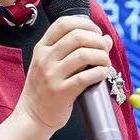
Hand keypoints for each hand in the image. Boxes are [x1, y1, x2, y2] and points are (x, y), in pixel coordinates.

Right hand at [18, 15, 115, 133]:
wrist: (32, 115)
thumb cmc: (46, 87)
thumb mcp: (51, 64)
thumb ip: (75, 50)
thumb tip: (107, 38)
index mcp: (42, 47)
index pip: (64, 23)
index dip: (85, 23)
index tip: (96, 32)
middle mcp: (45, 58)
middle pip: (77, 36)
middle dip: (97, 40)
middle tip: (104, 49)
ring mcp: (52, 75)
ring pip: (84, 55)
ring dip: (102, 56)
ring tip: (105, 63)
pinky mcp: (61, 92)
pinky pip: (85, 77)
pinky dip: (100, 72)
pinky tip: (103, 73)